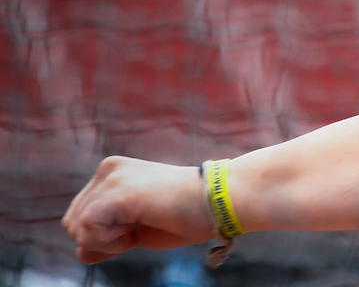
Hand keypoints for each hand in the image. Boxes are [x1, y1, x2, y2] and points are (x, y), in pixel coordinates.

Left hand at [62, 156, 214, 263]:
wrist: (222, 201)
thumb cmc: (188, 216)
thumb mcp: (140, 231)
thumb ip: (109, 240)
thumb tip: (79, 253)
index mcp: (113, 172)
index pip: (80, 215)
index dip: (104, 235)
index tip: (141, 223)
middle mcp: (108, 169)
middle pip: (73, 222)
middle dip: (101, 239)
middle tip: (140, 227)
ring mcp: (112, 177)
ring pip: (77, 226)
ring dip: (107, 240)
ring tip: (141, 224)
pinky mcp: (118, 193)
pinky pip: (88, 228)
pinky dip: (109, 241)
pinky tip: (138, 226)